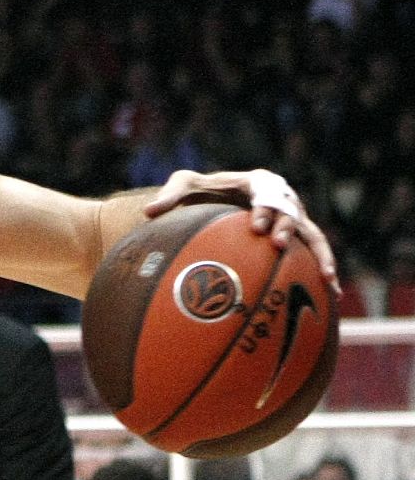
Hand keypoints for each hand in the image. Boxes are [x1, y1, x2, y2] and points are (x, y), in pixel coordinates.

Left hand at [144, 169, 337, 292]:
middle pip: (291, 212)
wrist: (212, 204)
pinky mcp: (295, 240)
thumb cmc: (199, 193)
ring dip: (320, 255)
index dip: (266, 206)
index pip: (267, 190)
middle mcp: (281, 199)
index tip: (257, 225)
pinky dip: (321, 272)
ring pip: (311, 236)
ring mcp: (291, 221)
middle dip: (286, 227)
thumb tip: (148, 212)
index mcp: (259, 182)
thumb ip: (169, 195)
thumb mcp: (183, 186)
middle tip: (277, 245)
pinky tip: (331, 297)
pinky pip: (312, 256)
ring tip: (326, 279)